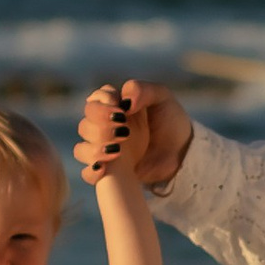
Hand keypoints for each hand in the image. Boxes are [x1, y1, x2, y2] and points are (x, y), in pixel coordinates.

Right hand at [80, 75, 189, 192]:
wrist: (183, 151)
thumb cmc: (171, 120)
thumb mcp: (163, 99)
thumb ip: (143, 90)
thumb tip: (125, 101)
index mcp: (114, 106)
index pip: (94, 100)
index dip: (102, 103)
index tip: (122, 109)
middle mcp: (105, 127)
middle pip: (84, 124)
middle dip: (100, 126)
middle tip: (124, 129)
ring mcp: (105, 150)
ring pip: (81, 149)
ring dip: (95, 149)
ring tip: (118, 150)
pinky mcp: (110, 172)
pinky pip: (88, 174)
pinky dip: (92, 171)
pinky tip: (105, 168)